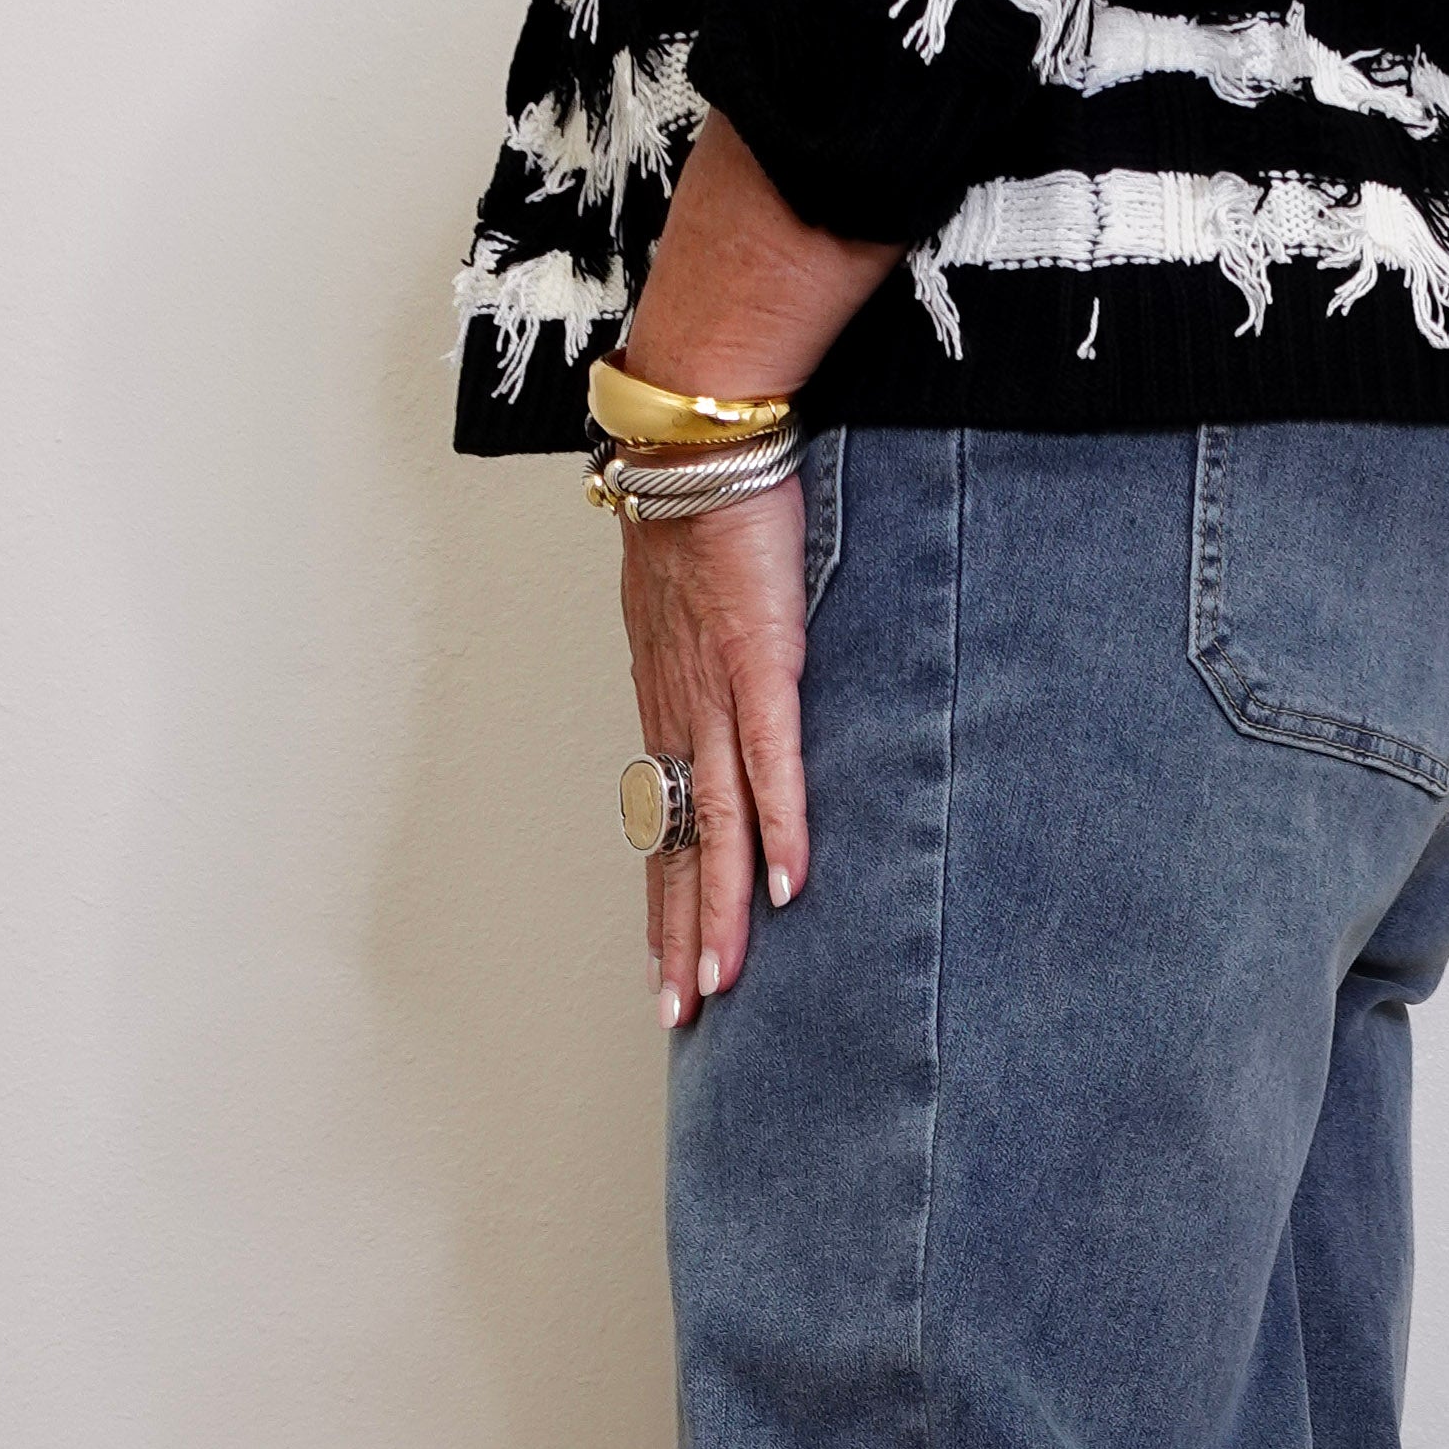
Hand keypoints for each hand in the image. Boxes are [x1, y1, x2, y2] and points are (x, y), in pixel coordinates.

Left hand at [622, 474, 810, 1022]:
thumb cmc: (698, 504)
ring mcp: (718, 690)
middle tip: (680, 1014)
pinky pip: (771, 760)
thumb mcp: (694, 600)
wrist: (694, 434)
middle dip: (679, 936)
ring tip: (722, 981)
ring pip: (715, 822)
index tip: (661, 968)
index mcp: (665, 701)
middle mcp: (680, 710)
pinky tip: (788, 886)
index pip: (661, 823)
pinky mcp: (760, 660)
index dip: (661, 902)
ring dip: (718, 909)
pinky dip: (780, 826)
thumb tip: (725, 691)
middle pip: (679, 846)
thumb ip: (709, 659)